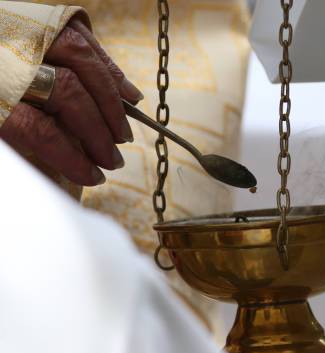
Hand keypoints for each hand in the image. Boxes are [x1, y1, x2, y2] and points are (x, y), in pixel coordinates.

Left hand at [0, 18, 143, 185]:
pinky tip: (127, 93)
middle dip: (99, 131)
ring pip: (83, 62)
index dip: (72, 157)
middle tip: (113, 157)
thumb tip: (70, 155)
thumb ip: (23, 134)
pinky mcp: (41, 19)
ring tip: (124, 132)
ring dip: (112, 101)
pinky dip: (110, 67)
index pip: (40, 130)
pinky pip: (83, 39)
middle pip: (67, 94)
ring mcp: (28, 33)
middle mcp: (10, 59)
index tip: (93, 175)